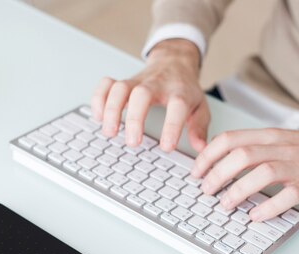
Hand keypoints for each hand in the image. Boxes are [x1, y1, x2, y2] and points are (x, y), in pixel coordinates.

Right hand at [91, 39, 209, 152]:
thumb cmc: (185, 88)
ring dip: (111, 110)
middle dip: (135, 119)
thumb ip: (200, 127)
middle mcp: (156, 84)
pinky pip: (107, 84)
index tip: (166, 147)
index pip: (177, 106)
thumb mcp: (200, 106)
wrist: (174, 61)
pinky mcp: (124, 81)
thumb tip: (200, 148)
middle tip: (132, 143)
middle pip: (142, 94)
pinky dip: (99, 99)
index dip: (172, 126)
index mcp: (179, 91)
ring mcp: (137, 81)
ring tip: (109, 132)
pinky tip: (98, 117)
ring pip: (120, 89)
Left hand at [191, 129, 298, 221]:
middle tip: (206, 191)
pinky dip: (268, 208)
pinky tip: (256, 217)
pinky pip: (287, 196)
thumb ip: (254, 149)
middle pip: (241, 155)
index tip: (195, 172)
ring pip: (262, 173)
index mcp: (269, 137)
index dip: (208, 156)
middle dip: (217, 174)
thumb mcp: (282, 142)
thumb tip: (221, 165)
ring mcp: (297, 166)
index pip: (230, 139)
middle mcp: (281, 148)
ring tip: (225, 205)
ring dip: (238, 190)